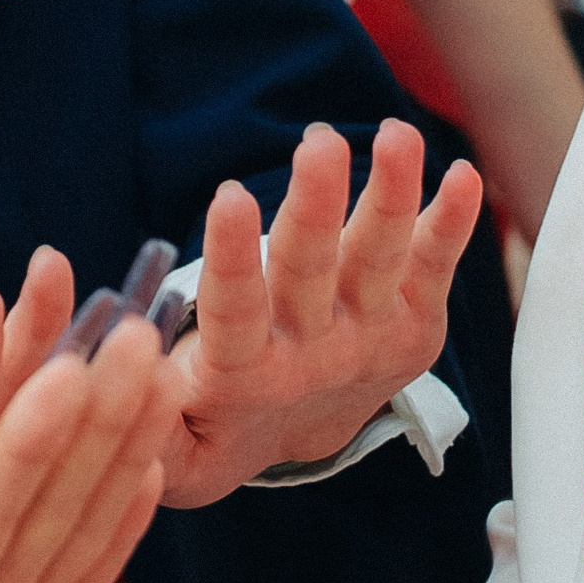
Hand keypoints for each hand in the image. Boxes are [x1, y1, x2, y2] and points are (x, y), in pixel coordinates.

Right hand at [0, 308, 168, 582]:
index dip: (28, 443)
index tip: (68, 370)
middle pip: (56, 513)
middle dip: (102, 417)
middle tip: (138, 331)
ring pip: (84, 532)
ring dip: (126, 445)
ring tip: (155, 362)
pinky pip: (87, 576)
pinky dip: (123, 518)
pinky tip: (149, 465)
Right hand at [161, 122, 483, 504]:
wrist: (291, 445)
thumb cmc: (211, 420)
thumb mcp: (169, 446)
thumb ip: (143, 413)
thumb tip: (119, 367)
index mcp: (244, 376)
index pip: (236, 311)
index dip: (233, 255)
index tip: (229, 196)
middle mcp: (313, 356)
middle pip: (314, 272)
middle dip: (317, 204)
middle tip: (319, 142)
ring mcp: (369, 340)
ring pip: (380, 262)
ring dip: (392, 196)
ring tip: (395, 135)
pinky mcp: (411, 328)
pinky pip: (433, 270)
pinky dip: (452, 224)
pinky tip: (464, 176)